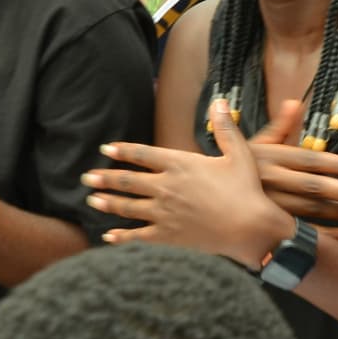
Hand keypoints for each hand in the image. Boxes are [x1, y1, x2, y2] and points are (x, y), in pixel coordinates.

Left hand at [81, 100, 293, 264]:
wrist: (250, 228)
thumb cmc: (247, 190)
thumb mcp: (239, 154)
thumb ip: (225, 128)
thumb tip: (219, 102)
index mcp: (180, 164)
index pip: (143, 154)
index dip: (123, 151)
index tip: (107, 149)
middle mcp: (166, 187)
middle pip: (127, 181)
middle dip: (105, 177)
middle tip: (87, 176)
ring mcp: (164, 212)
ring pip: (127, 207)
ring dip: (107, 202)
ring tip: (92, 200)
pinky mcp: (168, 235)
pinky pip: (137, 236)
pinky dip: (121, 236)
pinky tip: (108, 236)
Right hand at [246, 98, 337, 240]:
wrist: (200, 197)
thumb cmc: (234, 168)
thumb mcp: (252, 145)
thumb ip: (279, 126)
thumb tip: (295, 101)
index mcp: (271, 159)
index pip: (312, 161)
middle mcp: (272, 182)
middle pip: (316, 189)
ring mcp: (269, 207)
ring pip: (313, 212)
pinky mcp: (267, 226)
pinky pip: (300, 233)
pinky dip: (326, 236)